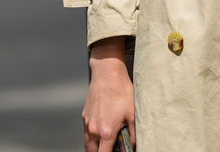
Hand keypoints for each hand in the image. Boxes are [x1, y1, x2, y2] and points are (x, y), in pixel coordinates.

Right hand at [83, 37, 134, 151]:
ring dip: (94, 148)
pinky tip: (101, 131)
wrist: (107, 74)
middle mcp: (93, 130)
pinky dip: (91, 137)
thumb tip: (134, 145)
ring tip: (105, 144)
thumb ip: (133, 133)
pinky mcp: (85, 115)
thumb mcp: (133, 113)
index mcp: (106, 132)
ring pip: (87, 144)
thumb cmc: (121, 91)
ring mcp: (87, 123)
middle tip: (110, 148)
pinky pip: (86, 132)